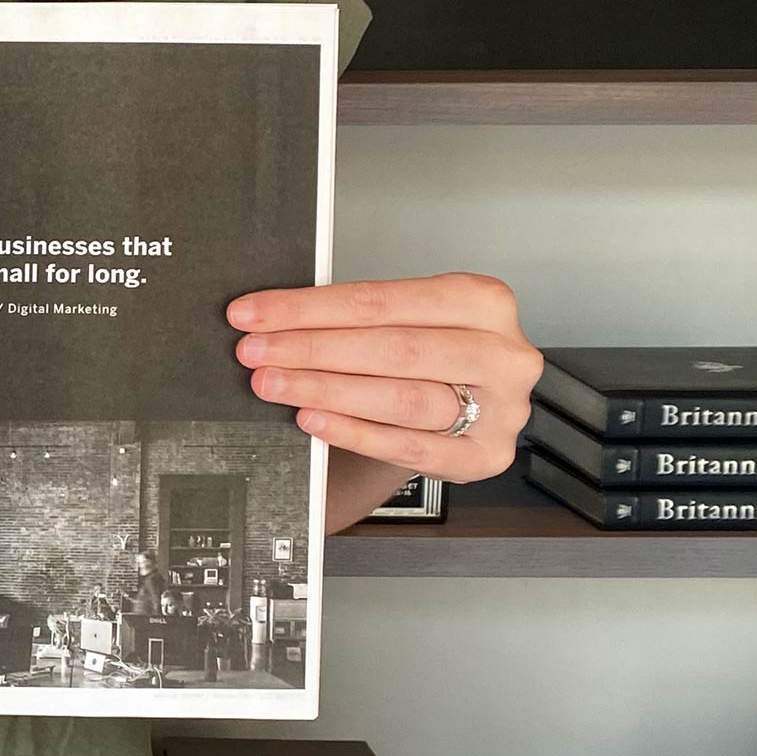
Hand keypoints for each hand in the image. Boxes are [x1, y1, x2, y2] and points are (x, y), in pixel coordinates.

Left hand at [228, 272, 540, 485]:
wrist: (466, 417)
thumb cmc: (429, 362)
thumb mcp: (409, 323)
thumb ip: (359, 318)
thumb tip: (274, 318)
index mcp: (483, 301)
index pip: (382, 298)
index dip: (310, 307)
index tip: (255, 313)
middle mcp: (501, 353)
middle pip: (394, 348)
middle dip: (312, 348)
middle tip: (256, 352)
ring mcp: (501, 409)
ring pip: (402, 398)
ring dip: (327, 390)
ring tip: (274, 384)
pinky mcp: (484, 457)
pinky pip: (408, 447)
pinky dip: (354, 431)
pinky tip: (313, 419)